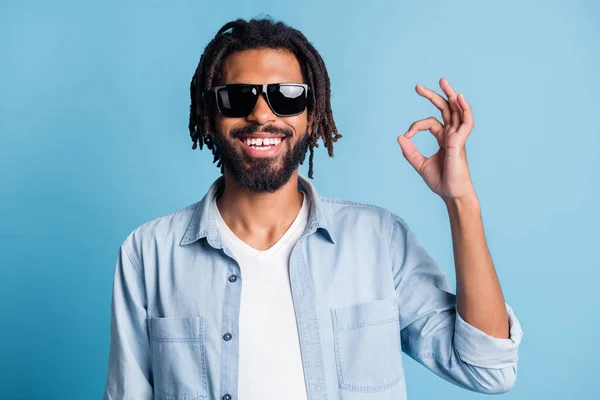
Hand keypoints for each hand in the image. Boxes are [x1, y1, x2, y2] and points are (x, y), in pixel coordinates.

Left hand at [397, 78, 476, 201]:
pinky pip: (466, 122)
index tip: (406, 136)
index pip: (429, 122)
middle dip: (433, 96)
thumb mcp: (420, 165)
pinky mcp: (460, 142)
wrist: (451, 194)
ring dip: (450, 95)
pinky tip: (459, 98)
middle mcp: (451, 135)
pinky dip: (465, 109)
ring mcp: (458, 137)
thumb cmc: (441, 181)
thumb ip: (410, 152)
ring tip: (442, 81)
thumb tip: (400, 137)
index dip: (415, 126)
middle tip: (418, 87)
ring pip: (457, 111)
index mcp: (443, 138)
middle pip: (445, 109)